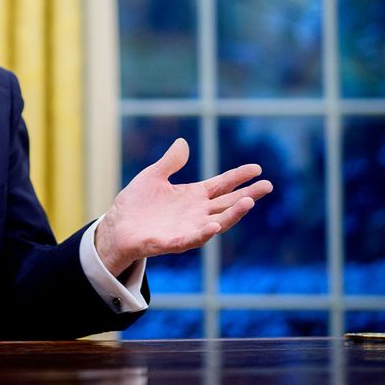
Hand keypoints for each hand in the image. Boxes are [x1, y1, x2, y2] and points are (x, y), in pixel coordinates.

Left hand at [95, 138, 272, 275]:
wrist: (117, 226)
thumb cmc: (136, 203)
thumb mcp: (153, 177)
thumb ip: (170, 163)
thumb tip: (183, 142)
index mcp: (192, 196)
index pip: (221, 185)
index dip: (238, 177)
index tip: (257, 168)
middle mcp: (196, 213)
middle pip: (227, 203)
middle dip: (248, 195)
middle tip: (267, 186)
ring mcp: (187, 228)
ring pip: (217, 222)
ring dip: (233, 214)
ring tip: (249, 202)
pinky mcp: (173, 242)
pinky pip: (192, 239)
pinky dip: (204, 233)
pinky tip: (215, 226)